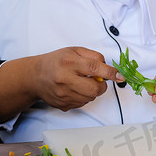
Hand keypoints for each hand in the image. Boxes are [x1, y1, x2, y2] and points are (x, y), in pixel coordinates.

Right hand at [0, 47, 123, 122]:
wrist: (35, 77)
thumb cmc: (56, 62)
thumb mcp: (74, 51)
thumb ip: (93, 56)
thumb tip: (108, 67)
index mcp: (69, 62)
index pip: (94, 68)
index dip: (110, 73)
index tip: (120, 76)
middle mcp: (65, 79)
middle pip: (95, 89)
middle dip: (101, 86)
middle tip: (97, 80)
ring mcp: (64, 95)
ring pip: (90, 98)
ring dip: (91, 92)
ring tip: (81, 83)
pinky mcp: (63, 105)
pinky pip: (82, 104)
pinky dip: (83, 97)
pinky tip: (74, 90)